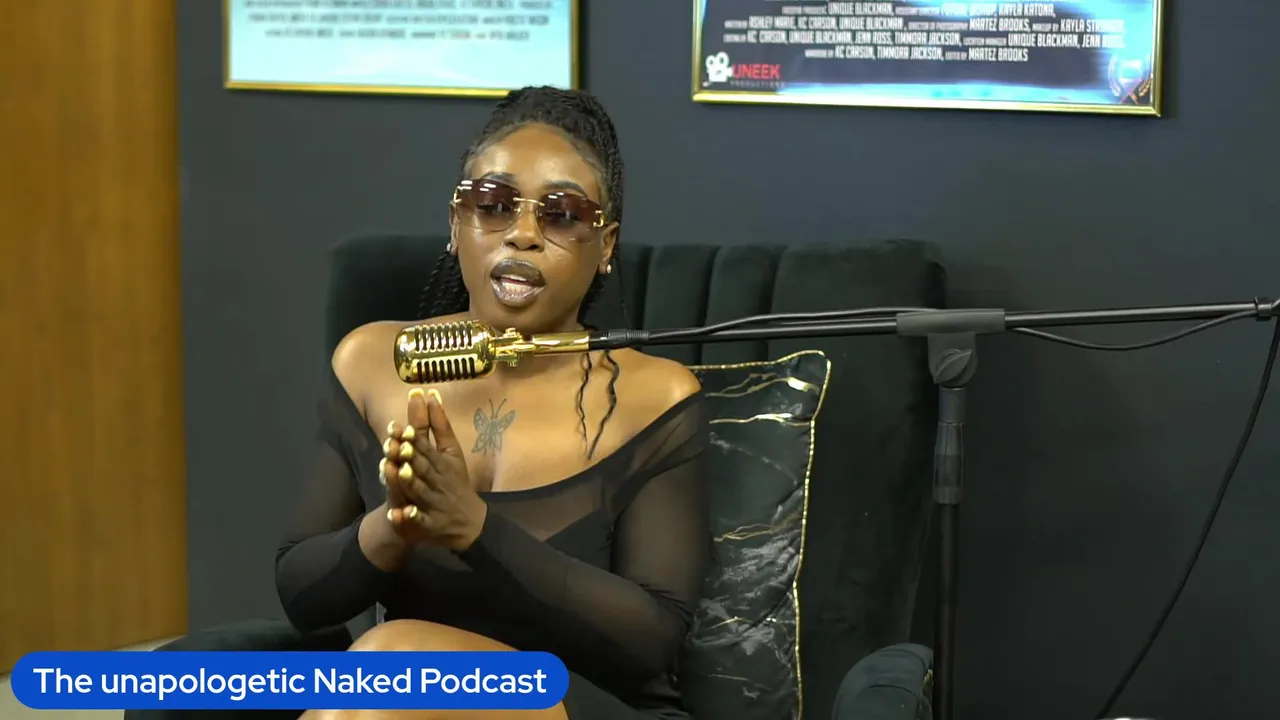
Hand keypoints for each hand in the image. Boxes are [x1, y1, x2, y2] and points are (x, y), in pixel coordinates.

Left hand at [381, 388, 487, 551]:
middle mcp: (439, 482)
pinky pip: (420, 521)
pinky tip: (401, 514)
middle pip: (424, 468)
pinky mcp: (430, 523)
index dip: (416, 440)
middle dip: (413, 458)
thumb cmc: (456, 481)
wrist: (470, 521)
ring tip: (400, 472)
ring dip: (411, 483)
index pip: (428, 449)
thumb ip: (440, 424)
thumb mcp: (452, 452)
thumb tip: (431, 393)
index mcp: (444, 463)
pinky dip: (410, 518)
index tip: (403, 429)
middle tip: (399, 447)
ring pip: (421, 492)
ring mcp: (434, 503)